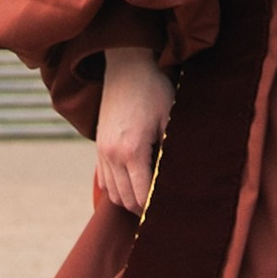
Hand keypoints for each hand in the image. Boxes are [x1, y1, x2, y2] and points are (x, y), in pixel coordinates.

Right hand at [94, 45, 170, 214]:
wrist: (127, 66)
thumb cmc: (153, 91)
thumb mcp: (170, 120)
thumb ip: (170, 152)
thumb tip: (177, 180)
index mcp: (132, 151)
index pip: (141, 196)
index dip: (155, 208)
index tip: (169, 211)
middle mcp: (112, 155)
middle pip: (125, 199)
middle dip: (143, 208)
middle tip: (162, 210)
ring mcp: (102, 151)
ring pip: (113, 192)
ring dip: (129, 199)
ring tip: (148, 199)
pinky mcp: (99, 145)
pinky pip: (104, 178)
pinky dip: (116, 187)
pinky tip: (133, 184)